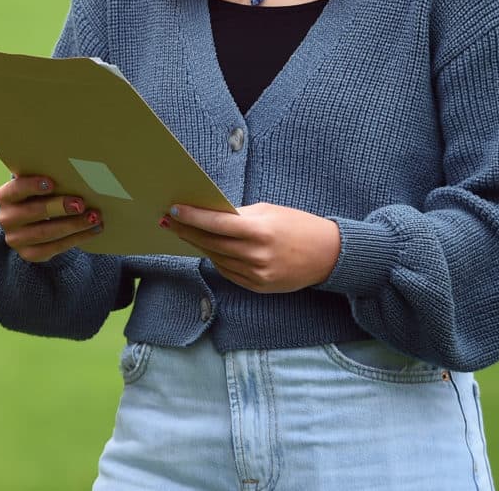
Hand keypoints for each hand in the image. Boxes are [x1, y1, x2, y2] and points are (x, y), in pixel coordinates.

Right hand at [0, 175, 103, 261]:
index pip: (15, 190)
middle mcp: (6, 219)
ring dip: (73, 225)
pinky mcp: (29, 254)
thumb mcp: (36, 186)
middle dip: (59, 207)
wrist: (31, 224)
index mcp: (5, 196)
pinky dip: (77, 239)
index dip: (32, 186)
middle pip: (33, 212)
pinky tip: (93, 230)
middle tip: (81, 204)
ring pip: (46, 233)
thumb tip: (73, 173)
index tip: (52, 183)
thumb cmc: (39, 196)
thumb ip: (47, 180)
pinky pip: (54, 248)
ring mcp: (16, 239)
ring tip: (94, 218)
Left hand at [162, 202, 340, 292]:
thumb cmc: (297, 225)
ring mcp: (257, 274)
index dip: (192, 218)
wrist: (328, 255)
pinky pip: (229, 272)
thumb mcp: (268, 212)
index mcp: (260, 231)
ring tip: (185, 232)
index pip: (216, 224)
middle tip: (169, 221)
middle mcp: (256, 255)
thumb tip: (208, 214)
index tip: (173, 210)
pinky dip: (217, 259)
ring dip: (200, 245)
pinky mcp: (259, 287)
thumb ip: (238, 215)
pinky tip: (208, 248)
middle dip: (188, 231)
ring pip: (217, 259)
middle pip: (211, 243)